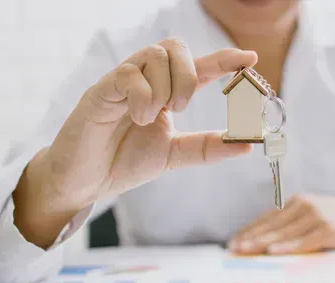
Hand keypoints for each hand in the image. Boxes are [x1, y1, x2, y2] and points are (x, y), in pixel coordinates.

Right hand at [13, 38, 257, 247]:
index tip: (250, 58)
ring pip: (154, 54)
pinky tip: (137, 118)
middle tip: (180, 108)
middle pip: (175, 47)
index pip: (197, 68)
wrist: (84, 183)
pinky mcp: (100, 90)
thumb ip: (207, 148)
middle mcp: (145, 81)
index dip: (223, 59)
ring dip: (165, 87)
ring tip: (152, 117)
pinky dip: (142, 96)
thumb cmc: (123, 163)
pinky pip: (128, 74)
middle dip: (189, 74)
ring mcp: (122, 82)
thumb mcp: (174, 155)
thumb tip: (247, 144)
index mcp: (164, 93)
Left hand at [229, 194, 334, 254]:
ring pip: (284, 233)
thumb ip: (291, 224)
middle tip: (234, 247)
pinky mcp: (327, 229)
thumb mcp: (310, 215)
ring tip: (246, 250)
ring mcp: (316, 216)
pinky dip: (287, 247)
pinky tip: (274, 251)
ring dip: (263, 243)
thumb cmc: (334, 219)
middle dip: (251, 237)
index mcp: (297, 202)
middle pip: (272, 225)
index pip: (268, 218)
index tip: (234, 241)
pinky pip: (303, 241)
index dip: (250, 230)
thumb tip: (263, 241)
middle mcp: (304, 205)